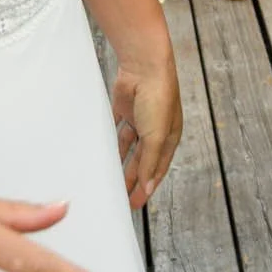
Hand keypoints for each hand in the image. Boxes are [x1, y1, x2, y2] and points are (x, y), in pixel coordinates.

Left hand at [110, 57, 180, 209]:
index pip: (156, 169)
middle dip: (132, 179)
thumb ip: (150, 162)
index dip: (146, 187)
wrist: (143, 66)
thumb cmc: (158, 98)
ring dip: (120, 163)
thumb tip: (147, 187)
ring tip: (109, 180)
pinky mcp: (124, 111)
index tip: (135, 205)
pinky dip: (110, 143)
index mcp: (168, 137)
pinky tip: (103, 153)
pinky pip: (115, 131)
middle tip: (120, 198)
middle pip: (141, 161)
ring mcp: (139, 120)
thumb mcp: (156, 135)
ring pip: (128, 148)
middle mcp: (155, 130)